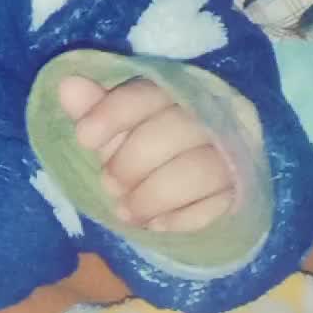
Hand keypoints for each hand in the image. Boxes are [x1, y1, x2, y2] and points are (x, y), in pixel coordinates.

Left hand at [58, 75, 236, 233]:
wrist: (201, 185)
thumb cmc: (151, 148)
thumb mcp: (120, 127)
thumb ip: (96, 109)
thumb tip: (66, 86)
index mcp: (179, 89)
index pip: (149, 92)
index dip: (114, 112)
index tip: (83, 137)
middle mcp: (214, 114)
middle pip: (176, 129)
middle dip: (132, 162)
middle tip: (109, 185)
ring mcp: (235, 152)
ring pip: (201, 169)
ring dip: (154, 196)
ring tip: (126, 212)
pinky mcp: (246, 190)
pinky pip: (218, 205)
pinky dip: (182, 218)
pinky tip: (157, 225)